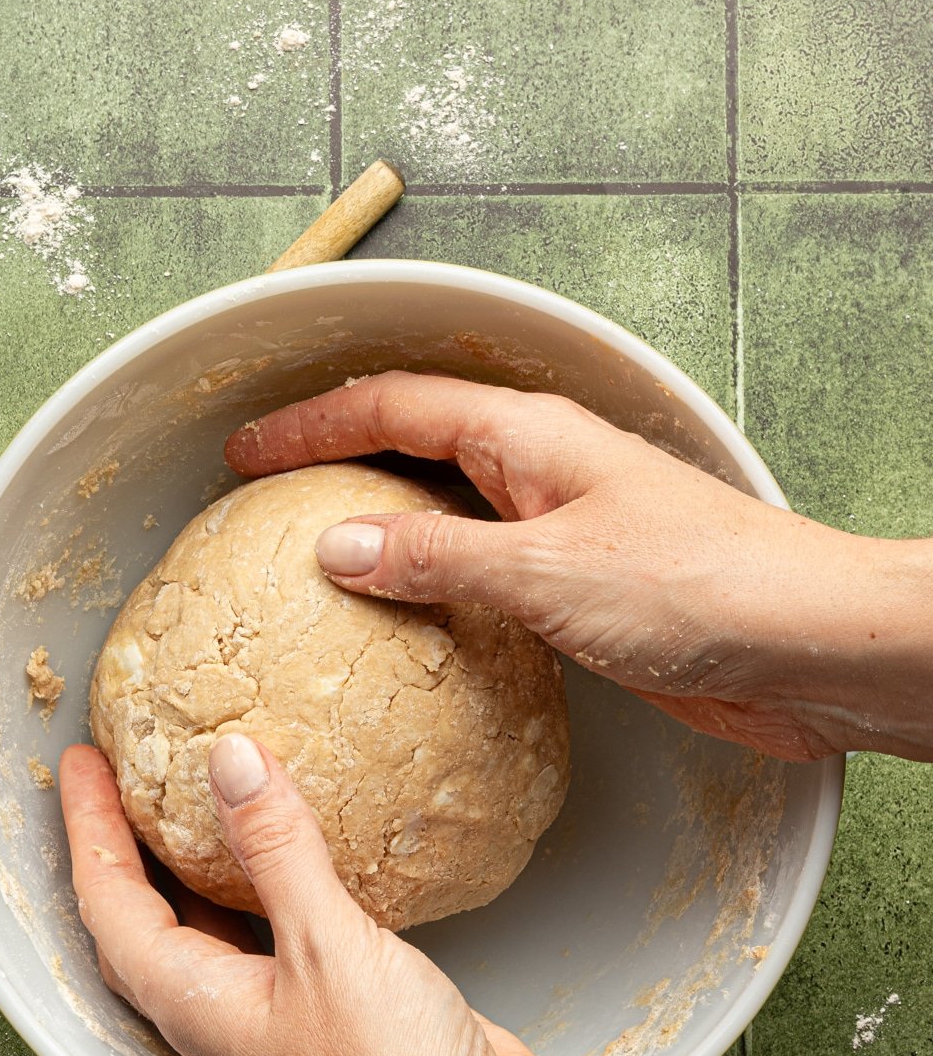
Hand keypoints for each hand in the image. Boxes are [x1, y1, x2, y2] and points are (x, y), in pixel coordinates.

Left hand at [59, 738, 588, 1055]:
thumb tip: (229, 761)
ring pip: (220, 927)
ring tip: (203, 797)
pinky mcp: (346, 1014)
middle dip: (128, 846)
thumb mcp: (328, 948)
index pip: (111, 904)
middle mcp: (229, 1015)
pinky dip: (282, 882)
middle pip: (150, 918)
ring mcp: (286, 1019)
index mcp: (197, 1006)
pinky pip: (290, 932)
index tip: (82, 762)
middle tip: (125, 773)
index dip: (89, 827)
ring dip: (203, 864)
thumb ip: (277, 850)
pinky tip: (311, 851)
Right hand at [226, 372, 932, 761]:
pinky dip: (429, 590)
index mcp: (532, 439)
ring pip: (447, 516)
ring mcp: (562, 531)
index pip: (395, 408)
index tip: (246, 453)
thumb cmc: (702, 588)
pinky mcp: (581, 594)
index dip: (312, 425)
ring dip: (380, 531)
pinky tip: (403, 628)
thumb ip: (437, 560)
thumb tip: (339, 546)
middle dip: (335, 463)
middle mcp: (543, 474)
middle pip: (416, 447)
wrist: (809, 647)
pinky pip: (481, 578)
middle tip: (263, 499)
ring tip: (310, 564)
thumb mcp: (546, 572)